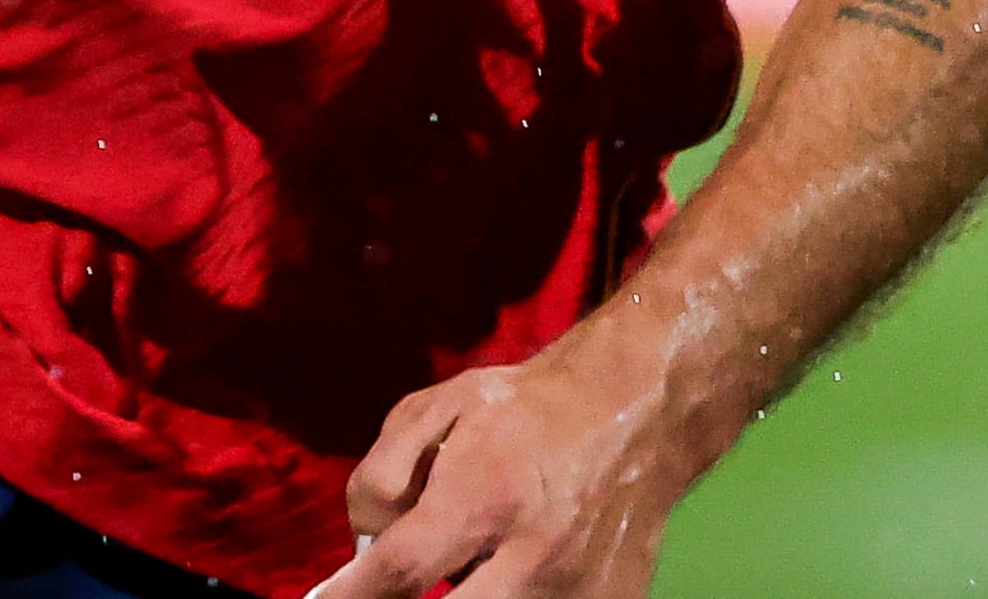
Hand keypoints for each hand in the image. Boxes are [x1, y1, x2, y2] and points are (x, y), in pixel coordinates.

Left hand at [305, 317, 698, 598]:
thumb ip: (384, 473)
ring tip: (474, 554)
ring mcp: (577, 590)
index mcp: (485, 497)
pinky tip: (512, 566)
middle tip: (400, 584)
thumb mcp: (437, 408)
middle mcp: (534, 555)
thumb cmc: (521, 408)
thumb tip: (363, 541)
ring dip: (469, 593)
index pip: (402, 570)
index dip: (354, 595)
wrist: (633, 410)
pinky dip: (513, 591)